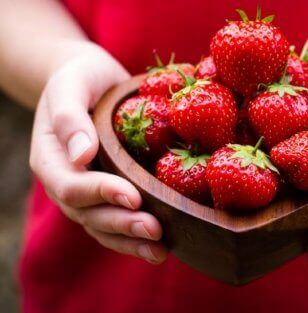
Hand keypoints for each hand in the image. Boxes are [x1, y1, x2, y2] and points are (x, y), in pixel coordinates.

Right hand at [29, 43, 166, 263]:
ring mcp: (87, 192)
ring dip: (131, 241)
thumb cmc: (81, 78)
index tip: (133, 197)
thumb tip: (81, 155)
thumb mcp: (71, 85)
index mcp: (50, 159)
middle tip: (154, 230)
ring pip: (103, 227)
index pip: (71, 186)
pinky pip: (116, 222)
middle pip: (89, 214)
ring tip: (160, 252)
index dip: (101, 194)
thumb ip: (70, 117)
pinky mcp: (108, 194)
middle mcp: (66, 182)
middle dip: (122, 225)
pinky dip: (135, 237)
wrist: (91, 81)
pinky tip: (160, 247)